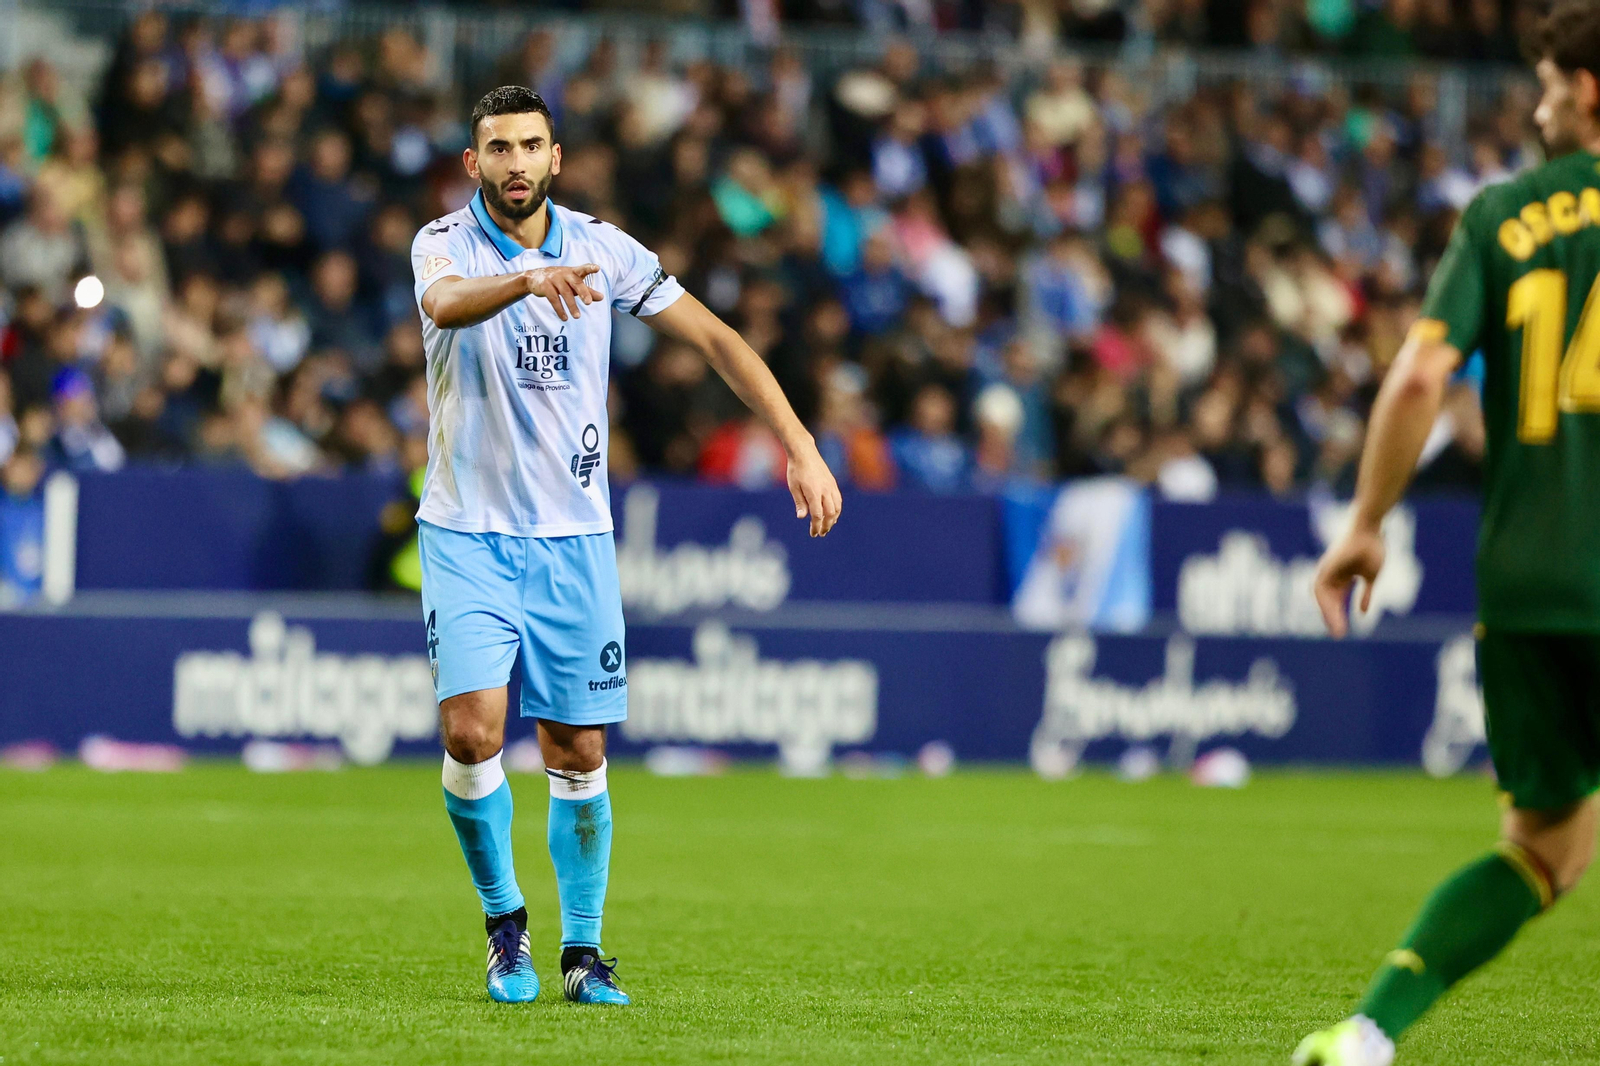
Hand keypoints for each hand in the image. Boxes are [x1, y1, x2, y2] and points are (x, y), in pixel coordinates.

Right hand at [525, 264, 602, 320]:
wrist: (533, 277)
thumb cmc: (559, 280)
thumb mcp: (573, 284)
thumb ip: (587, 291)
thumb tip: (602, 297)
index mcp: (573, 272)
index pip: (582, 269)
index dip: (589, 268)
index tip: (597, 268)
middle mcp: (564, 274)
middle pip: (576, 282)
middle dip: (583, 292)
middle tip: (589, 303)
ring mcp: (554, 279)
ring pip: (565, 293)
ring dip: (572, 306)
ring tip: (577, 317)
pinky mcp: (545, 287)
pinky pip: (554, 299)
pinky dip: (560, 310)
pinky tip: (565, 318)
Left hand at [786, 444, 842, 537]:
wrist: (804, 452)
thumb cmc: (796, 469)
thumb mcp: (793, 487)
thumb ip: (800, 503)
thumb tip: (802, 517)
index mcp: (814, 492)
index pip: (817, 514)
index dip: (816, 526)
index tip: (814, 534)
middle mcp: (825, 490)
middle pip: (830, 513)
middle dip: (827, 525)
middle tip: (821, 533)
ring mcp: (831, 486)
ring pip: (837, 507)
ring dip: (833, 519)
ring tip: (828, 526)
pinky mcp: (833, 483)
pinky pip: (838, 500)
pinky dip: (837, 510)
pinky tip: (832, 514)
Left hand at [1312, 523, 1384, 638]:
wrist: (1370, 530)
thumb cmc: (1372, 549)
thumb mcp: (1371, 577)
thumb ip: (1365, 594)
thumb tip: (1362, 613)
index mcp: (1341, 578)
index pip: (1336, 601)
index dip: (1338, 615)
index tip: (1341, 630)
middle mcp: (1331, 576)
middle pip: (1328, 601)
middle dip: (1333, 618)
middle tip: (1337, 635)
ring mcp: (1327, 571)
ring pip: (1323, 597)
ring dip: (1329, 614)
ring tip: (1336, 628)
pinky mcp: (1327, 567)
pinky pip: (1322, 588)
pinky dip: (1326, 602)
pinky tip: (1333, 613)